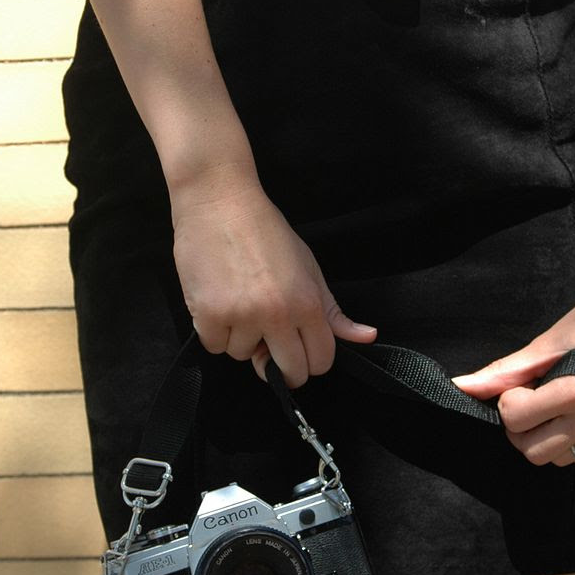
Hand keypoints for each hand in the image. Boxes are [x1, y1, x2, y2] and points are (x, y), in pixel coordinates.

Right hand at [171, 179, 375, 386]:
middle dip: (281, 366)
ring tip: (238, 302)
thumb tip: (366, 336)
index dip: (310, 361)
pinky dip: (214, 330)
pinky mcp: (208, 314)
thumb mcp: (309, 268)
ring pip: (244, 356)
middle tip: (269, 343)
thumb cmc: (265, 231)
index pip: (321, 361)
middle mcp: (277, 314)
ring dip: (241, 338)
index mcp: (307, 303)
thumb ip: (333, 311)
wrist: (220, 202)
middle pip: (289, 372)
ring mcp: (241, 316)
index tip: (299, 352)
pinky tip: (218, 301)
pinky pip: (214, 346)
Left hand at [452, 279, 574, 465]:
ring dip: (542, 438)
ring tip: (549, 405)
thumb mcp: (547, 343)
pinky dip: (566, 442)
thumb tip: (461, 385)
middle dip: (520, 427)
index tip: (519, 384)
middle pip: (533, 451)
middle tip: (528, 397)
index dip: (508, 400)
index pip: (517, 420)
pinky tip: (567, 413)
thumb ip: (505, 370)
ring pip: (558, 459)